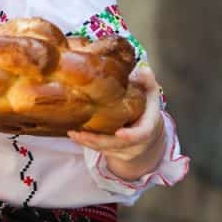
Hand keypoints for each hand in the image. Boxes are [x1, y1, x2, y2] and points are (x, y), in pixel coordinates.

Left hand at [67, 64, 165, 178]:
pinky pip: (99, 150)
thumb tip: (140, 70)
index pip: (141, 134)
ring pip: (105, 149)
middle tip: (78, 133)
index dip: (131, 135)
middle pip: (116, 145)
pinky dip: (86, 143)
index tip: (119, 133)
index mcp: (147, 127)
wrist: (147, 130)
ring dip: (87, 142)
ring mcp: (123, 150)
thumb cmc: (146, 109)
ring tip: (72, 133)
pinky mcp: (112, 152)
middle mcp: (135, 143)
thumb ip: (146, 81)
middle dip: (97, 141)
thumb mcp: (150, 93)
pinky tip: (74, 135)